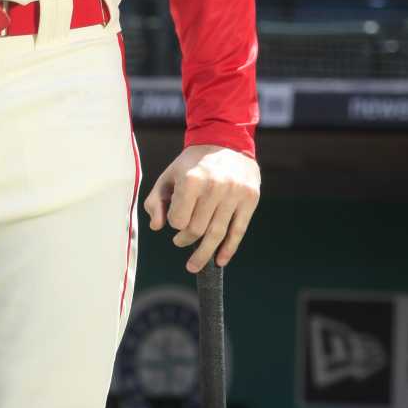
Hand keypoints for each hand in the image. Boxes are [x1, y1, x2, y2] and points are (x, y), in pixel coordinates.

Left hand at [143, 143, 259, 273]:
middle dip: (185, 239)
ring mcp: (235, 193)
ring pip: (217, 234)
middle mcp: (215, 186)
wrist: (226, 141)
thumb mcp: (169, 176)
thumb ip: (156, 201)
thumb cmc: (192, 163)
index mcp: (192, 179)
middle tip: (180, 241)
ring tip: (193, 265)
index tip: (174, 220)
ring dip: (204, 254)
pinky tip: (220, 261)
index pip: (178, 219)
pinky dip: (228, 249)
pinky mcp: (250, 199)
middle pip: (197, 229)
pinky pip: (238, 230)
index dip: (173, 224)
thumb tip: (157, 227)